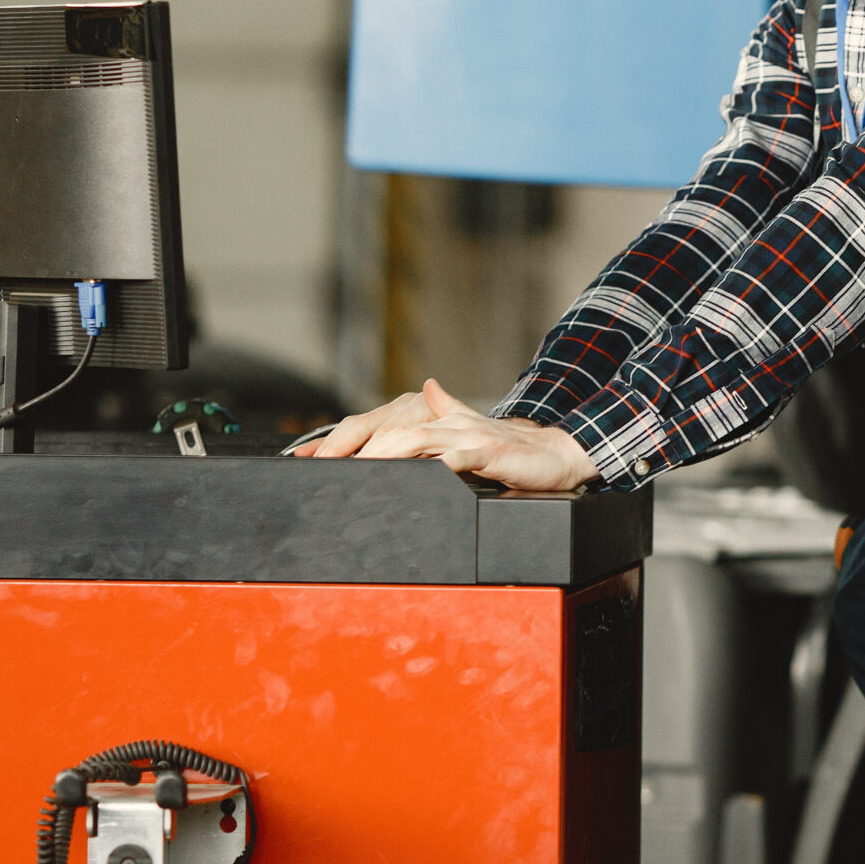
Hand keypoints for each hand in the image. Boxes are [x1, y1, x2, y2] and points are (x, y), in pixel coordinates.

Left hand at [300, 378, 599, 491]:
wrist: (557, 455)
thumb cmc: (512, 451)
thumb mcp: (471, 429)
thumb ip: (447, 410)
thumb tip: (429, 386)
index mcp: (439, 420)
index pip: (381, 424)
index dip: (343, 439)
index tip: (307, 457)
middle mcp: (448, 422)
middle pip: (389, 429)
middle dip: (351, 448)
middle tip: (320, 467)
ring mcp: (467, 435)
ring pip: (414, 439)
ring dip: (381, 454)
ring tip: (355, 469)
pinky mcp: (487, 452)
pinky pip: (452, 458)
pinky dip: (429, 466)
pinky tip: (412, 477)